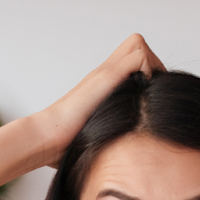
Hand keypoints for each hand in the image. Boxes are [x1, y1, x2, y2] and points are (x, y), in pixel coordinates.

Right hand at [30, 34, 165, 166]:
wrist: (48, 137)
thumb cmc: (66, 143)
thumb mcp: (96, 133)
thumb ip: (107, 131)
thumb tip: (126, 156)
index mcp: (102, 85)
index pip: (132, 57)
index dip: (146, 70)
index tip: (148, 95)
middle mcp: (104, 73)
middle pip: (136, 43)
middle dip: (151, 64)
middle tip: (150, 91)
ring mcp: (105, 72)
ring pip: (139, 45)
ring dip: (149, 67)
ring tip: (145, 93)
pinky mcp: (107, 76)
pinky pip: (140, 57)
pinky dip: (147, 73)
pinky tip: (139, 97)